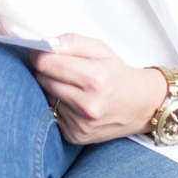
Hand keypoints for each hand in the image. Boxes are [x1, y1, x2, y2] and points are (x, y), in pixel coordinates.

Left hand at [29, 34, 166, 144]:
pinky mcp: (74, 136)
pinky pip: (51, 114)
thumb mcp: (100, 49)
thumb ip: (71, 42)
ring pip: (44, 97)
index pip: (46, 64)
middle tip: (59, 66)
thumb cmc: (117, 74)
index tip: (39, 50)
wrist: (138, 105)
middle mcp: (87, 105)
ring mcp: (80, 124)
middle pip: (42, 80)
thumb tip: (46, 44)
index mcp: (94, 78)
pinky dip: (57, 105)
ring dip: (51, 88)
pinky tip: (73, 102)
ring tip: (71, 85)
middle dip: (46, 70)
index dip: (38, 54)